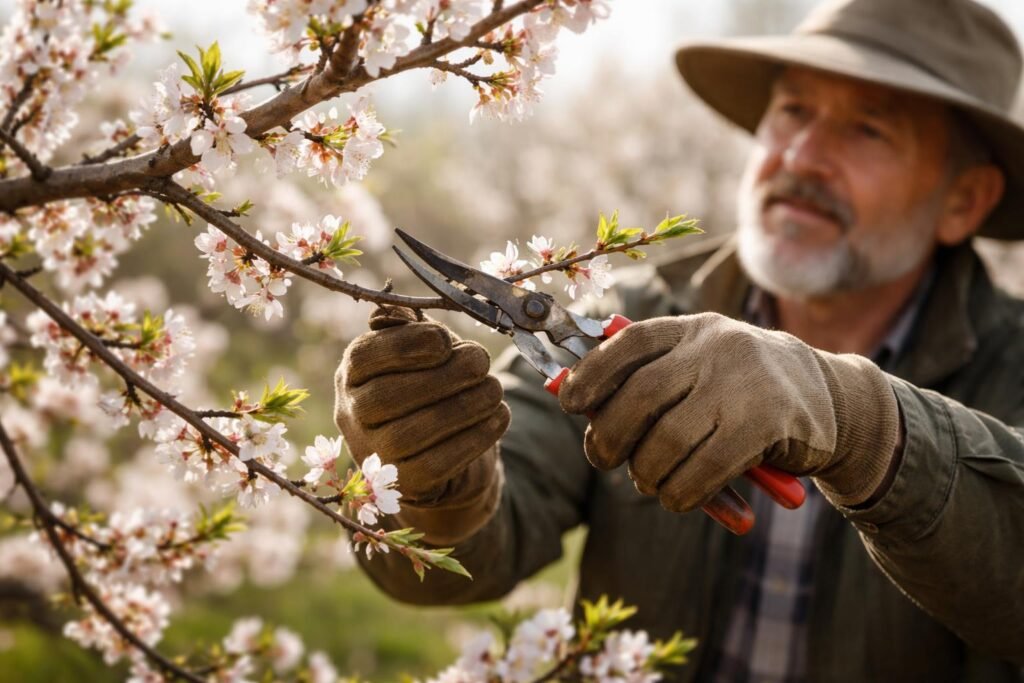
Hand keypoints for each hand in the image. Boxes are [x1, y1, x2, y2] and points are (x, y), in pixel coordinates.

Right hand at [334, 307, 508, 541]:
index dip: (405, 345)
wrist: (428, 449)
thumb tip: (407, 317)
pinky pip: (438, 464)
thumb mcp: (416, 352)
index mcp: (352, 374)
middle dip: (442, 376)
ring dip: (463, 407)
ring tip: (495, 389)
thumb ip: (412, 329)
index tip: (445, 340)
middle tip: (481, 362)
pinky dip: (474, 438)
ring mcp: (375, 453)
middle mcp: (352, 415)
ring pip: (412, 433)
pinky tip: (498, 416)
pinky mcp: (406, 483)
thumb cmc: (423, 385)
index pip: (364, 357)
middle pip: (386, 397)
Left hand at [557, 313, 900, 509]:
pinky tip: (680, 497)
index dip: (591, 373)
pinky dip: (681, 493)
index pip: (628, 342)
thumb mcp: (701, 372)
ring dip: (647, 475)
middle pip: (638, 396)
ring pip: (667, 441)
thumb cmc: (744, 393)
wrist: (835, 401)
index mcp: (692, 329)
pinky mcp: (769, 422)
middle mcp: (716, 346)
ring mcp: (744, 382)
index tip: (568, 403)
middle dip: (608, 437)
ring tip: (651, 482)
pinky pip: (704, 469)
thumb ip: (650, 383)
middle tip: (603, 459)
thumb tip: (578, 407)